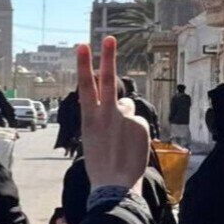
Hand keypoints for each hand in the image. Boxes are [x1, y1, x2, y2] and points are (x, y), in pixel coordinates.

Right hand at [78, 37, 148, 191]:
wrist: (113, 185)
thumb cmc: (100, 164)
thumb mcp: (93, 138)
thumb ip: (107, 117)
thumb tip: (126, 104)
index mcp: (89, 118)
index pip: (85, 86)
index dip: (84, 65)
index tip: (83, 46)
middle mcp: (106, 114)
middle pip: (107, 80)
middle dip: (107, 57)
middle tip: (109, 39)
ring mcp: (124, 118)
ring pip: (127, 107)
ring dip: (124, 118)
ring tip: (119, 142)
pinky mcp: (140, 125)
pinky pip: (138, 122)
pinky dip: (136, 133)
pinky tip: (130, 148)